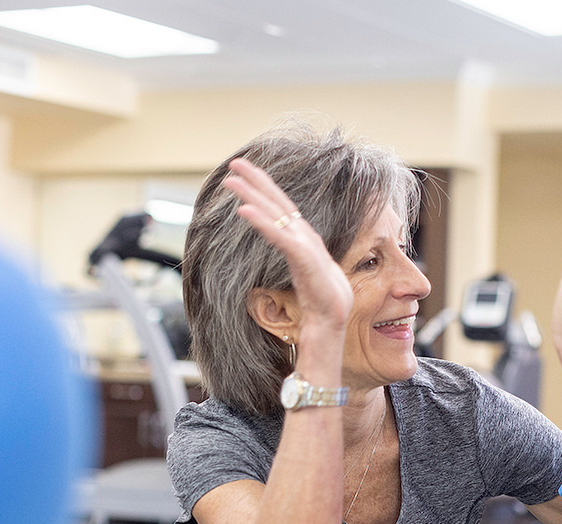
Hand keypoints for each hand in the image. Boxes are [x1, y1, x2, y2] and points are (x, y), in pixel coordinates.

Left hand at [222, 157, 352, 332]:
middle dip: (257, 180)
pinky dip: (260, 222)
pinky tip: (243, 210)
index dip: (265, 188)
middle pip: (278, 202)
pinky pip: (277, 236)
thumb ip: (295, 258)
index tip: (246, 174)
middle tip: (236, 162)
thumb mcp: (304, 272)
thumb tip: (287, 251)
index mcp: (304, 239)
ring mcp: (305, 246)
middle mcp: (304, 237)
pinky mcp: (303, 259)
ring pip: (275, 214)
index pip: (282, 208)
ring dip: (252, 195)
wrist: (330, 322)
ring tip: (231, 180)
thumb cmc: (320, 302)